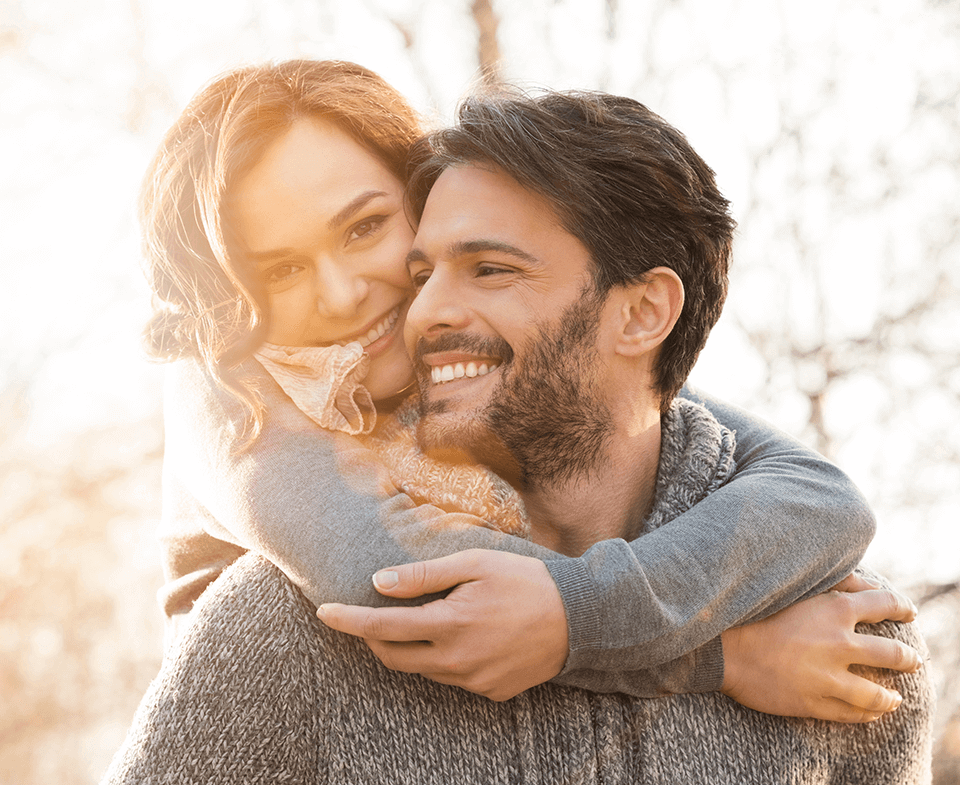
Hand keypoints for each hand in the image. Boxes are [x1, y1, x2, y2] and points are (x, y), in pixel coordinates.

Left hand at [316, 549, 568, 700]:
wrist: (580, 618)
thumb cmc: (526, 581)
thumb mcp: (474, 563)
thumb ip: (424, 575)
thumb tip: (379, 582)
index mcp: (449, 625)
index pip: (382, 627)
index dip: (349, 621)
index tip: (324, 613)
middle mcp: (455, 661)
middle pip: (393, 656)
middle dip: (372, 637)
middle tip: (367, 614)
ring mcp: (473, 682)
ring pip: (422, 669)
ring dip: (409, 646)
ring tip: (421, 618)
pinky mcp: (489, 692)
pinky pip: (451, 678)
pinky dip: (442, 658)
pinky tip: (462, 635)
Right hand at [721, 573, 922, 721]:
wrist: (723, 648)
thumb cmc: (754, 611)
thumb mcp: (795, 586)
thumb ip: (835, 582)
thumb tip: (867, 586)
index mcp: (835, 609)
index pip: (884, 605)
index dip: (901, 608)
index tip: (908, 612)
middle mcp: (839, 643)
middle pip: (892, 654)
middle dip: (908, 658)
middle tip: (912, 660)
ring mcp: (828, 677)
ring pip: (877, 694)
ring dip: (891, 697)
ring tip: (895, 698)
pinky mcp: (814, 702)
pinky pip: (852, 715)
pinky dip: (867, 715)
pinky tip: (870, 714)